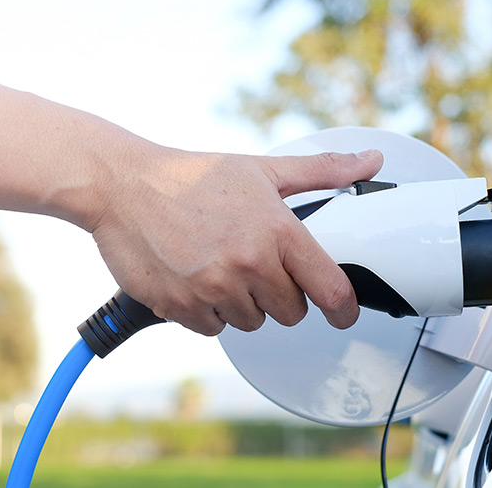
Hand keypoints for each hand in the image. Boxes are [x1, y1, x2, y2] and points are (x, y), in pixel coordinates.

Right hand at [88, 144, 383, 335]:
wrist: (122, 185)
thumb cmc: (192, 176)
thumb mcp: (262, 169)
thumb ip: (321, 171)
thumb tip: (369, 162)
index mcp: (277, 231)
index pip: (330, 290)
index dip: (344, 309)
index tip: (344, 314)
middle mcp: (249, 263)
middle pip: (291, 312)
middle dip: (280, 295)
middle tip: (256, 265)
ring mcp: (213, 288)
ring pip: (251, 322)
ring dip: (242, 303)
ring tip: (220, 264)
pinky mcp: (181, 307)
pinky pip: (213, 329)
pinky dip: (208, 311)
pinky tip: (196, 277)